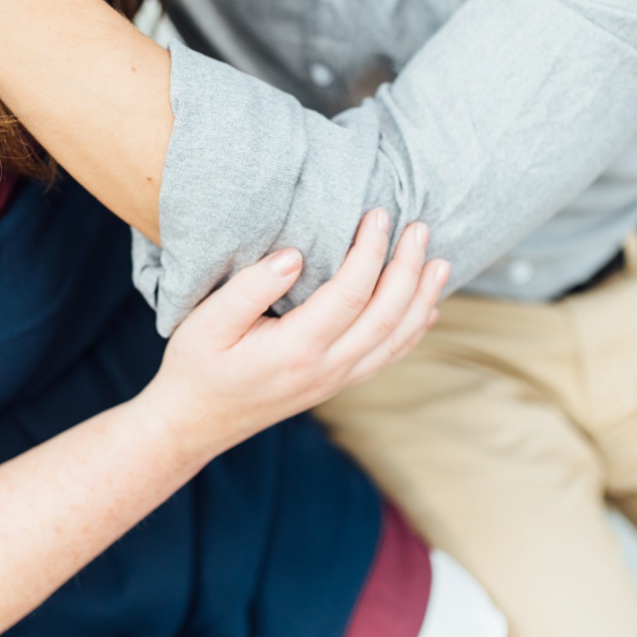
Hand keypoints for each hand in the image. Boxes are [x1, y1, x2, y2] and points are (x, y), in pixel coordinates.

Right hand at [144, 210, 447, 459]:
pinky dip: (413, 331)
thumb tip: (294, 256)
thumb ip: (250, 288)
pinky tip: (428, 308)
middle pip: (386, 315)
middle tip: (420, 228)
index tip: (379, 215)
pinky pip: (387, 357)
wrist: (195, 422)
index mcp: (296, 349)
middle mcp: (327, 368)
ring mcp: (337, 380)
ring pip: (395, 340)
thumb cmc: (197, 366)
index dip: (371, 251)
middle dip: (408, 268)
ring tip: (440, 263)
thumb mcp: (207, 322)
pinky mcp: (338, 383)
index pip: (352, 294)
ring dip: (422, 298)